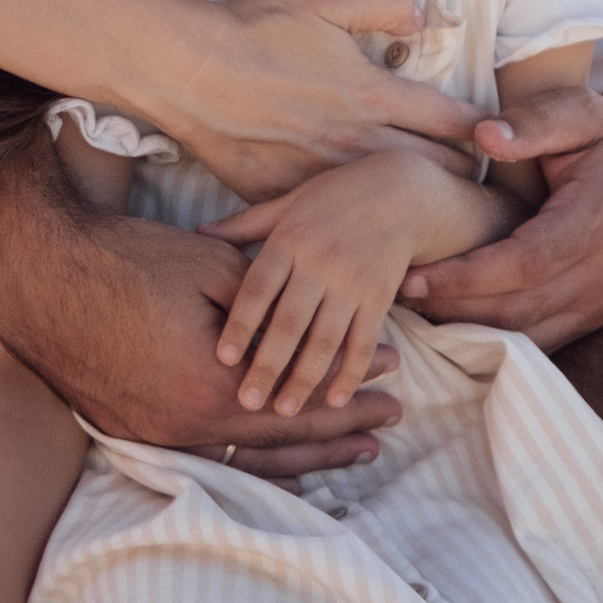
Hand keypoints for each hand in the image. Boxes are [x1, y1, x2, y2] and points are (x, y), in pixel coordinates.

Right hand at [0, 157, 404, 473]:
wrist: (41, 273)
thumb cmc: (128, 259)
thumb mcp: (212, 271)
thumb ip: (267, 308)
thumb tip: (319, 322)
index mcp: (212, 385)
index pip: (302, 394)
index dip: (351, 384)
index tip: (392, 372)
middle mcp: (186, 425)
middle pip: (284, 436)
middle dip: (343, 427)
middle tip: (391, 418)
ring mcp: (158, 435)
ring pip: (249, 457)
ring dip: (307, 454)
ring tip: (355, 452)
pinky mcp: (136, 431)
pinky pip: (210, 459)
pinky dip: (253, 463)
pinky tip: (286, 467)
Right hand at [150, 0, 482, 200]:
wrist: (188, 72)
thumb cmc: (255, 29)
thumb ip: (382, 2)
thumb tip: (421, 20)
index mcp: (374, 93)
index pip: (452, 122)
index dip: (484, 133)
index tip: (499, 140)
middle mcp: (358, 142)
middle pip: (434, 170)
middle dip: (464, 176)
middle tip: (482, 181)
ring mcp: (323, 175)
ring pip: (389, 201)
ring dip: (416, 201)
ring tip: (435, 206)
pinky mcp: (287, 197)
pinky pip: (333, 215)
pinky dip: (355, 220)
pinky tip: (365, 224)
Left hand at [209, 153, 439, 415]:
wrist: (403, 192)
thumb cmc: (337, 197)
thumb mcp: (288, 204)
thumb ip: (245, 225)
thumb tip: (198, 233)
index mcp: (290, 240)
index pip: (258, 289)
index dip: (239, 325)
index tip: (221, 359)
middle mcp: (320, 263)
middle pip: (289, 323)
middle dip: (267, 366)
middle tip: (247, 402)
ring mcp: (352, 282)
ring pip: (325, 339)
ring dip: (305, 378)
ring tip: (284, 410)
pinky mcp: (380, 297)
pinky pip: (364, 340)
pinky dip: (351, 372)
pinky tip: (335, 400)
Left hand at [403, 88, 602, 349]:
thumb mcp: (583, 111)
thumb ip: (536, 120)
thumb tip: (486, 135)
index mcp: (596, 221)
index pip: (523, 265)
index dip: (466, 276)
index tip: (413, 276)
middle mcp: (602, 274)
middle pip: (518, 310)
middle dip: (453, 308)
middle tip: (396, 296)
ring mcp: (601, 304)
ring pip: (526, 336)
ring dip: (467, 331)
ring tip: (414, 313)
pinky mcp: (593, 319)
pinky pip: (539, 342)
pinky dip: (493, 340)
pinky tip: (452, 322)